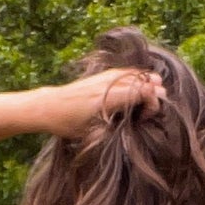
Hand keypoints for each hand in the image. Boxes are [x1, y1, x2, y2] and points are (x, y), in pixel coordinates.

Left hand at [40, 66, 165, 135]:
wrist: (48, 106)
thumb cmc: (68, 123)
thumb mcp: (92, 132)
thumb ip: (114, 127)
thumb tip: (136, 125)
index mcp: (109, 98)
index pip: (142, 92)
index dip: (152, 101)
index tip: (149, 114)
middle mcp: (109, 84)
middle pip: (142, 80)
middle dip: (153, 90)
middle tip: (156, 102)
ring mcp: (104, 77)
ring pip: (133, 74)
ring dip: (145, 81)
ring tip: (153, 88)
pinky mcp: (100, 75)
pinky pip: (124, 72)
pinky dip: (134, 76)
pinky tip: (137, 82)